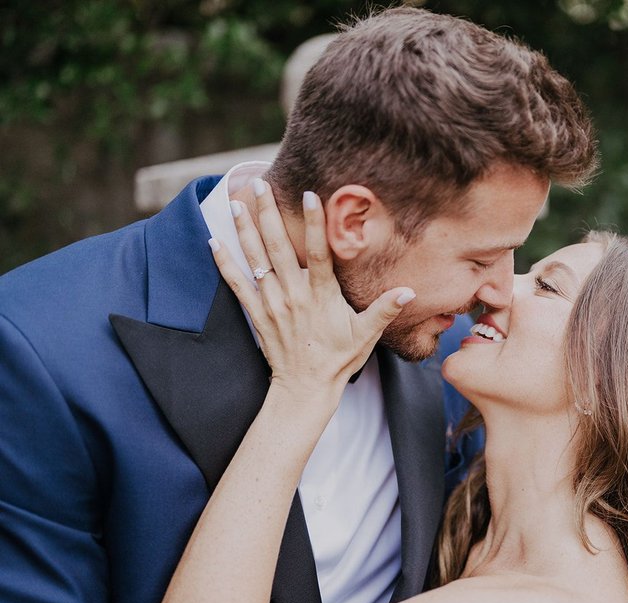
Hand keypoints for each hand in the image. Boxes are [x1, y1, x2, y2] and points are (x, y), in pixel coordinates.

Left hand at [209, 180, 414, 394]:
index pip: (320, 253)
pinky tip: (214, 241)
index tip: (310, 196)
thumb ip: (385, 309)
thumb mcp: (366, 335)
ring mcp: (272, 304)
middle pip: (279, 248)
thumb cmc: (338, 359)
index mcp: (321, 296)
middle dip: (269, 214)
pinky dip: (224, 263)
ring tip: (237, 202)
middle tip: (261, 184)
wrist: (305, 388)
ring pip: (255, 260)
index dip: (316, 224)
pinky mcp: (257, 314)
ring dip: (245, 230)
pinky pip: (236, 284)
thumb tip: (409, 291)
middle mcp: (293, 295)